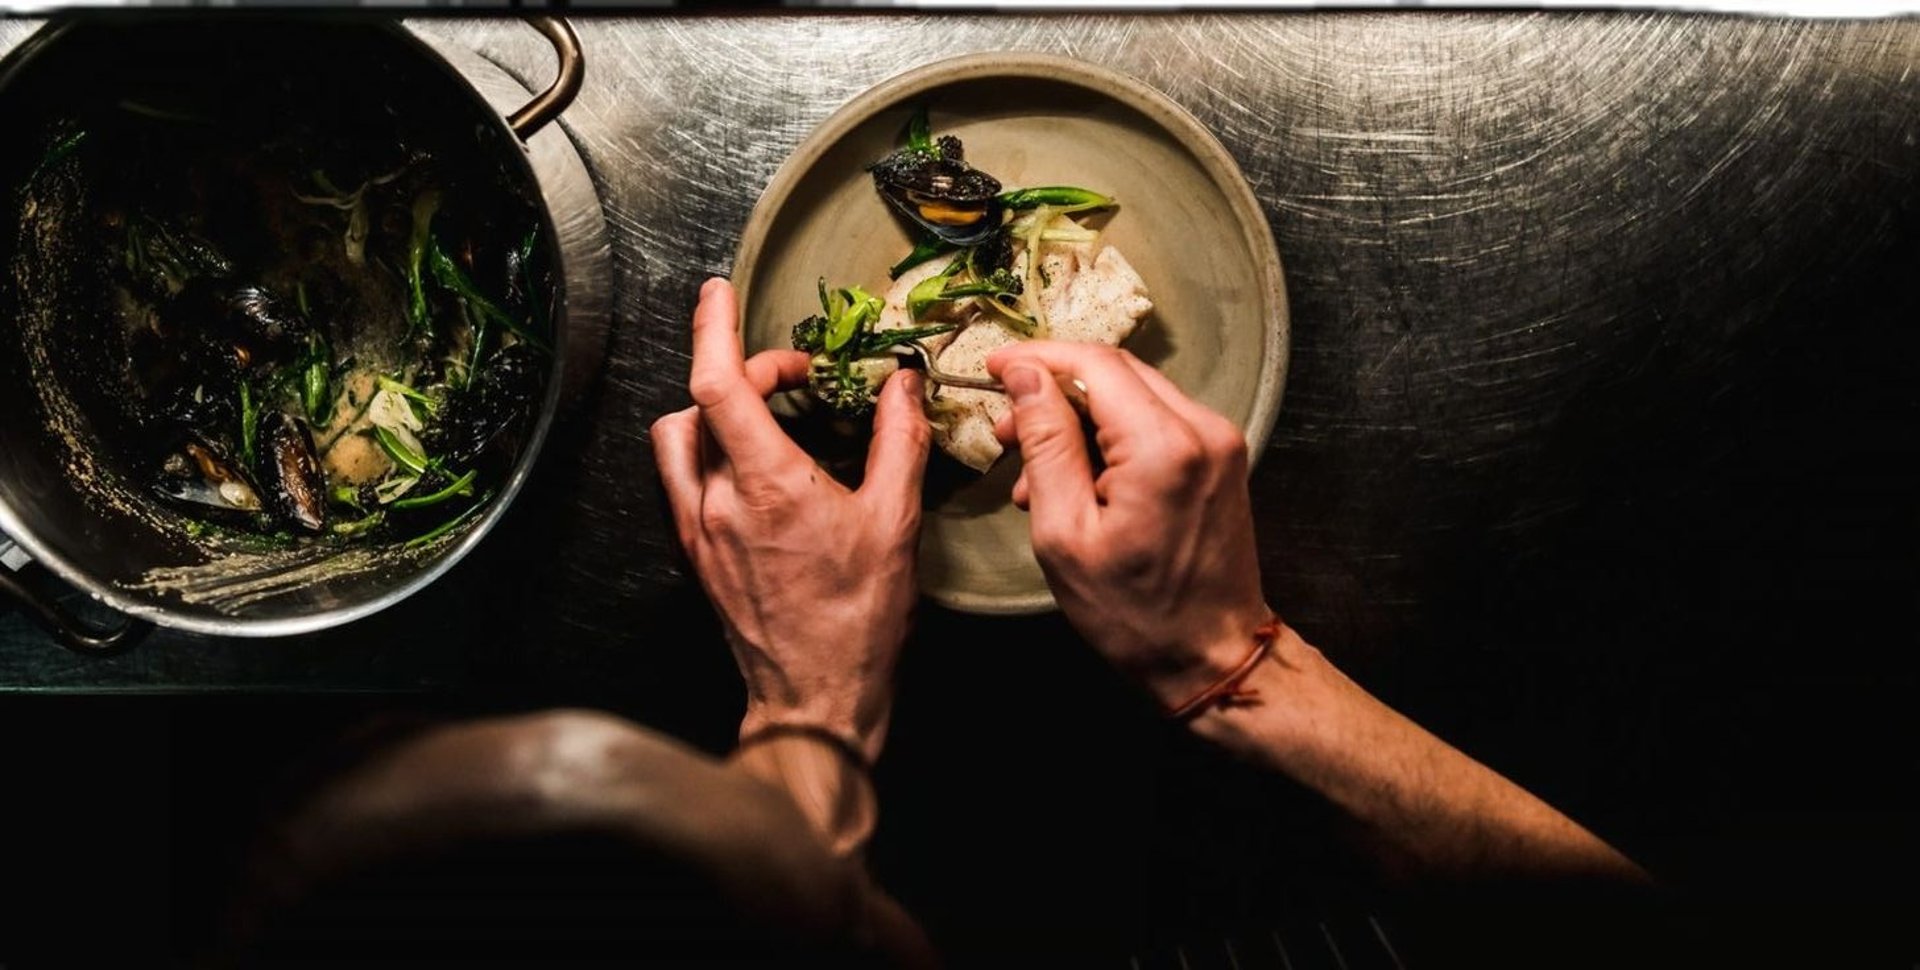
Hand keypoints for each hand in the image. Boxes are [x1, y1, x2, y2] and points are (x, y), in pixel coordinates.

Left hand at [651, 279, 930, 760]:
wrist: (816, 703)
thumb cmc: (857, 623)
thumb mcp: (896, 523)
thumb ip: (899, 442)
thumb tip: (903, 386)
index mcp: (765, 485)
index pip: (718, 383)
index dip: (714, 328)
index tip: (719, 294)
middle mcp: (716, 503)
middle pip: (699, 405)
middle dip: (741, 372)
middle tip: (796, 378)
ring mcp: (698, 533)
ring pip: (679, 443)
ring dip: (712, 413)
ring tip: (764, 417)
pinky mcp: (696, 559)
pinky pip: (684, 485)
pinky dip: (710, 457)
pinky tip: (755, 473)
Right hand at [986, 343, 1272, 708]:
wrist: (1212, 659)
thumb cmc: (1133, 613)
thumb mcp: (1066, 534)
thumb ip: (1046, 445)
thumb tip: (1026, 378)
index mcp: (1163, 446)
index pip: (1094, 363)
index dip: (1036, 357)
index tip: (993, 366)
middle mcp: (1202, 428)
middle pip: (1116, 372)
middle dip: (1053, 388)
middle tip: (1004, 427)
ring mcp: (1218, 441)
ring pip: (1134, 395)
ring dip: (1078, 417)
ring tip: (1032, 471)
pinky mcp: (1220, 458)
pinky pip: (1156, 423)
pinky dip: (1110, 437)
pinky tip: (1075, 480)